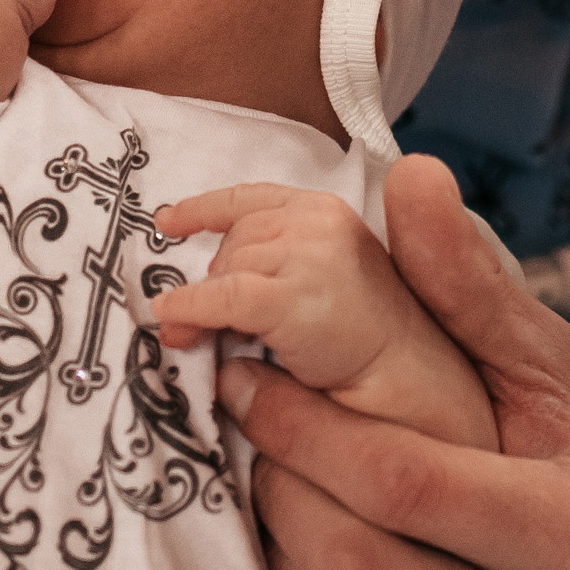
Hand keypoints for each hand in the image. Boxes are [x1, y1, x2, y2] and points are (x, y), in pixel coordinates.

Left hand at [158, 186, 403, 391]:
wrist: (403, 372)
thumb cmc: (358, 334)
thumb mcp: (313, 278)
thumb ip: (263, 268)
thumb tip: (181, 301)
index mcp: (322, 210)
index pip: (250, 198)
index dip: (202, 208)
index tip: (166, 222)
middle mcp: (316, 220)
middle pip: (233, 239)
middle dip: (206, 279)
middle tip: (183, 323)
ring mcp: (308, 255)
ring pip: (225, 270)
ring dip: (200, 304)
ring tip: (192, 337)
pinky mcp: (293, 296)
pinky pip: (222, 299)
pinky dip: (191, 310)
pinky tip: (174, 323)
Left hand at [219, 155, 569, 569]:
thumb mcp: (550, 360)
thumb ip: (471, 284)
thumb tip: (412, 178)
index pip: (404, 483)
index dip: (305, 427)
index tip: (246, 378)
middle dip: (283, 493)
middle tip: (251, 432)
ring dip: (283, 564)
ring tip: (275, 492)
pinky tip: (309, 566)